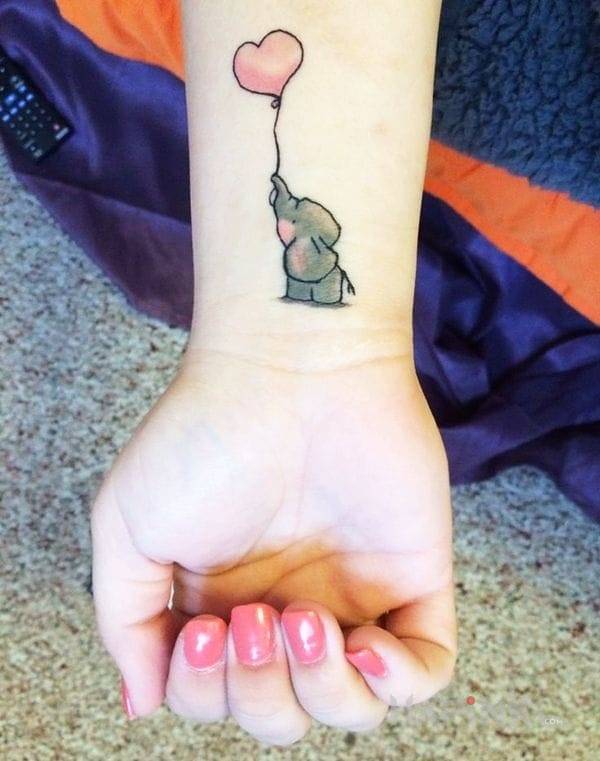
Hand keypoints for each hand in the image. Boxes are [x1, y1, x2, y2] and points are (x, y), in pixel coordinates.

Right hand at [91, 351, 455, 743]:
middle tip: (255, 616)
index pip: (216, 698)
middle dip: (260, 692)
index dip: (207, 690)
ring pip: (350, 707)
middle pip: (281, 713)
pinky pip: (426, 669)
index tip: (205, 627)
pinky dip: (400, 684)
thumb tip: (143, 699)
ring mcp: (352, 595)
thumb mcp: (127, 525)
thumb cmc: (204, 436)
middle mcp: (287, 607)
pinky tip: (367, 646)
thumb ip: (125, 619)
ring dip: (322, 691)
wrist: (290, 369)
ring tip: (305, 620)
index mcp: (222, 603)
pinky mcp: (411, 575)